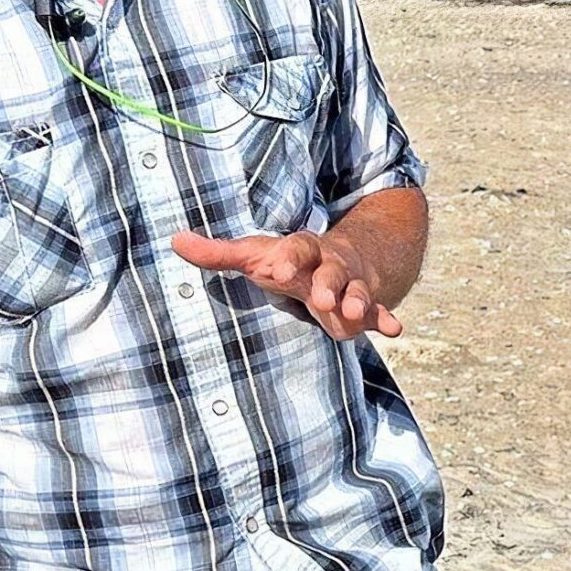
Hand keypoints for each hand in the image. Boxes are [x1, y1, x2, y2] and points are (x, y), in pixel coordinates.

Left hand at [170, 228, 403, 339]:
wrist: (339, 259)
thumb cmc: (287, 261)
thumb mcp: (255, 254)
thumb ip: (218, 253)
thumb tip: (174, 240)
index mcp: (301, 250)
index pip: (295, 248)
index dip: (288, 258)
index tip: (275, 269)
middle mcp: (329, 264)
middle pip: (331, 269)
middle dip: (327, 282)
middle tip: (321, 297)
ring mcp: (350, 283)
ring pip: (356, 289)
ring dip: (358, 300)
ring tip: (355, 314)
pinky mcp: (365, 305)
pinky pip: (378, 311)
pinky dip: (386, 319)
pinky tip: (396, 330)